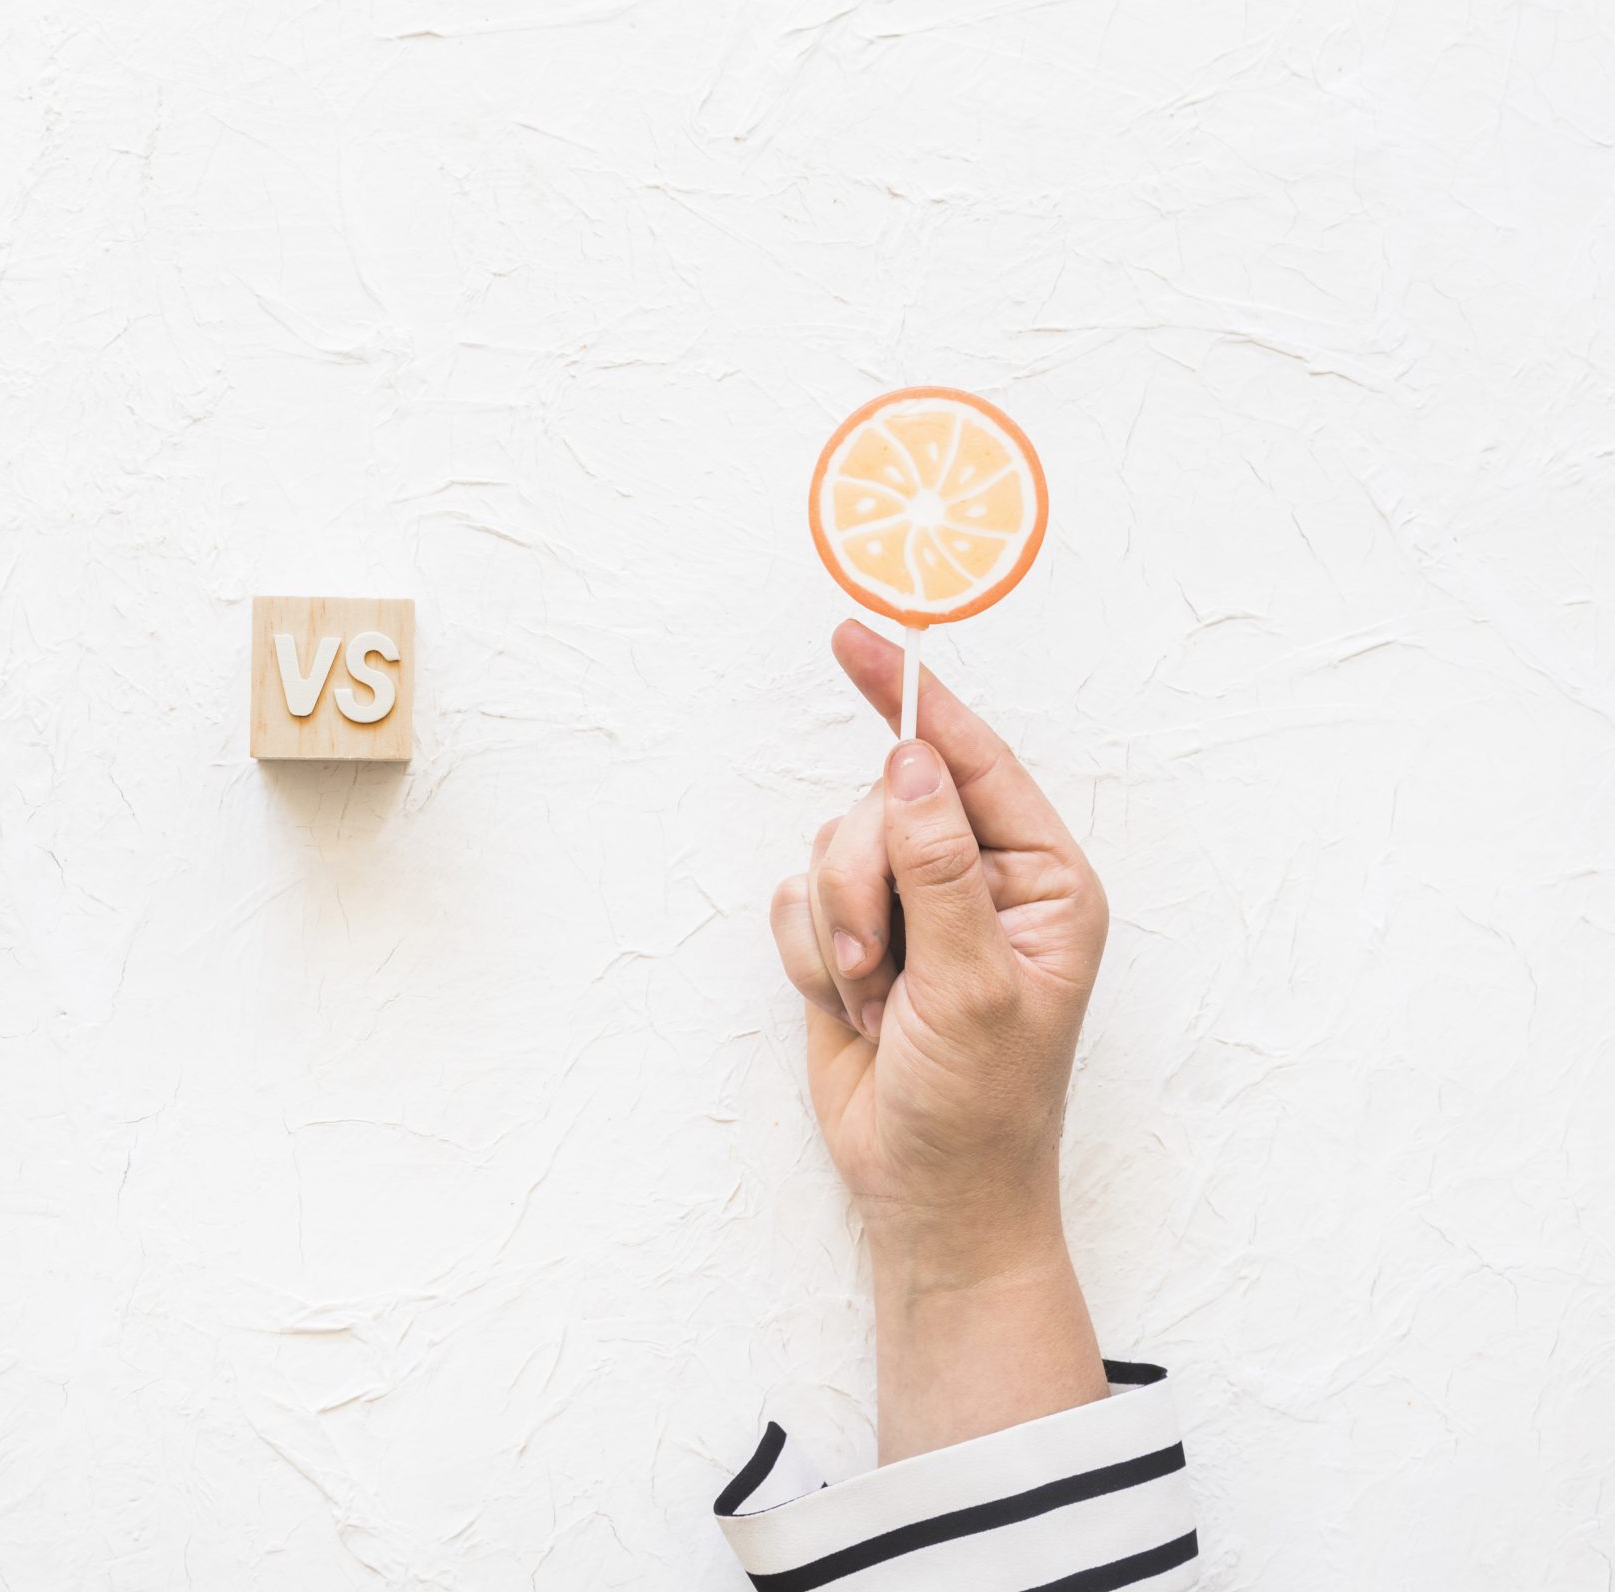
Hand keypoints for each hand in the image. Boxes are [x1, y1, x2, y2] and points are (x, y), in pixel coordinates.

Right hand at [770, 621, 1109, 1460]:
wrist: (926, 1197)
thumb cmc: (981, 1106)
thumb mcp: (973, 984)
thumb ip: (939, 866)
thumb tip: (909, 764)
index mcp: (1041, 879)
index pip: (970, 762)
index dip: (912, 702)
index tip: (855, 641)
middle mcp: (978, 878)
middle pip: (882, 805)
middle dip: (865, 884)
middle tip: (879, 963)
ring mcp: (913, 906)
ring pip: (830, 848)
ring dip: (839, 930)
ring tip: (873, 1000)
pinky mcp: (852, 935)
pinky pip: (795, 895)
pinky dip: (809, 955)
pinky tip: (849, 1009)